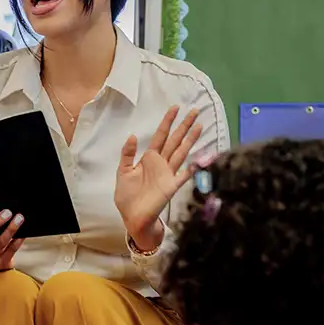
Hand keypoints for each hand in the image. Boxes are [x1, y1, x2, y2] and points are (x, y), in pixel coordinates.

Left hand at [114, 106, 201, 249]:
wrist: (132, 216)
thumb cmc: (127, 195)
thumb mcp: (123, 172)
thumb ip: (127, 154)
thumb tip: (133, 135)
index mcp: (149, 158)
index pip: (161, 136)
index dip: (168, 122)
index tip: (175, 108)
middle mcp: (161, 163)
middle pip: (175, 140)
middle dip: (184, 126)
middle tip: (195, 111)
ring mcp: (169, 173)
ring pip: (182, 152)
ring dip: (191, 140)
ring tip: (200, 126)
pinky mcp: (172, 186)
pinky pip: (184, 175)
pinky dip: (192, 169)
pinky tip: (199, 160)